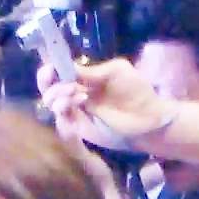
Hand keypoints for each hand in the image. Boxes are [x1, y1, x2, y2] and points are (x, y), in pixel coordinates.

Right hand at [40, 56, 170, 149]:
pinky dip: (63, 115)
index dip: (49, 70)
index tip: (50, 68)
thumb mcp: (116, 71)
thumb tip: (68, 70)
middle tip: (67, 86)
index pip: (58, 72)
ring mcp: (78, 113)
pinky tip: (76, 107)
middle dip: (49, 85)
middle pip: (49, 89)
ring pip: (53, 106)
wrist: (149, 118)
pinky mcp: (81, 130)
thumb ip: (92, 71)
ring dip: (59, 99)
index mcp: (84, 78)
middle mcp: (76, 94)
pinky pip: (63, 124)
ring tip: (77, 96)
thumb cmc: (137, 91)